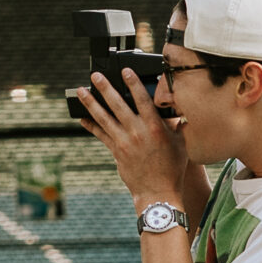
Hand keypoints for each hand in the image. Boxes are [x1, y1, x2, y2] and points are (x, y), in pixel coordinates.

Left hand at [75, 66, 187, 205]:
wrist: (158, 192)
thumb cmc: (172, 168)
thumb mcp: (180, 143)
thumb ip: (176, 125)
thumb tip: (177, 110)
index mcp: (155, 127)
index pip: (142, 99)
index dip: (133, 83)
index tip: (125, 70)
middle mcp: (137, 132)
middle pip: (117, 104)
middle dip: (105, 88)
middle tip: (95, 75)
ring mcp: (124, 142)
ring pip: (103, 118)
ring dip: (91, 103)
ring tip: (81, 91)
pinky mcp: (116, 151)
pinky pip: (100, 135)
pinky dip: (91, 125)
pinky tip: (82, 118)